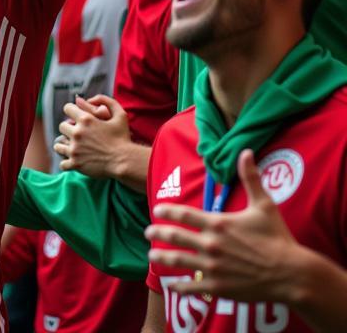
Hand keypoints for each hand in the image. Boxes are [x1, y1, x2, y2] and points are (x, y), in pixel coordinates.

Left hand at [54, 94, 130, 178]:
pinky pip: (62, 163)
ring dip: (64, 145)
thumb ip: (106, 101)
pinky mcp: (75, 164)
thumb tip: (90, 99)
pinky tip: (74, 161)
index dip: (72, 111)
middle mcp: (77, 133)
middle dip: (69, 129)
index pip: (67, 108)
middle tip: (77, 134)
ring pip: (58, 145)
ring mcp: (74, 149)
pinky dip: (67, 163)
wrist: (125, 162)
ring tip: (73, 148)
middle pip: (62, 126)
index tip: (77, 118)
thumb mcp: (120, 115)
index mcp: (85, 120)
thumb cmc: (123, 139)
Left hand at [147, 149, 301, 302]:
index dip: (167, 210)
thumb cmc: (278, 238)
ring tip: (151, 256)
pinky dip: (179, 287)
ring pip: (178, 261)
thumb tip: (246, 151)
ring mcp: (213, 268)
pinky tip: (171, 285)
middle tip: (147, 231)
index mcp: (218, 223)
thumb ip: (251, 178)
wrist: (292, 275)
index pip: (183, 213)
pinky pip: (193, 287)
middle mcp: (210, 244)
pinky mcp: (219, 288)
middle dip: (158, 233)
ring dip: (162, 258)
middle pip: (175, 236)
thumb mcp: (264, 205)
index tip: (156, 210)